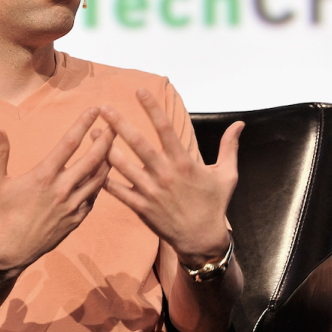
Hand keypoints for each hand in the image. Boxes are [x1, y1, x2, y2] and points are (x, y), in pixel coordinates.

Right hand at [0, 108, 114, 274]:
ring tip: (113, 145)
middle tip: (116, 123)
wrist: (8, 254)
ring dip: (108, 159)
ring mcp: (72, 206)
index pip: (69, 143)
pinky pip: (94, 197)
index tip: (94, 109)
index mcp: (43, 176)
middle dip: (107, 138)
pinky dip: (101, 183)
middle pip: (93, 158)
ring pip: (99, 178)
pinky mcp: (76, 220)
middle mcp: (62, 189)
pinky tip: (102, 174)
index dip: (83, 124)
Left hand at [100, 89, 243, 266]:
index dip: (152, 108)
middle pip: (138, 144)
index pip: (165, 129)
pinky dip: (104, 178)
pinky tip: (92, 165)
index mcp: (184, 163)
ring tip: (92, 131)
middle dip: (119, 124)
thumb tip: (240, 124)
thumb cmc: (214, 205)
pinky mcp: (141, 208)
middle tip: (103, 107)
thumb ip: (229, 147)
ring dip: (105, 147)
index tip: (139, 91)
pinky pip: (118, 191)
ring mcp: (151, 192)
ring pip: (123, 166)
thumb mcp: (227, 175)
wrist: (202, 240)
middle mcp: (165, 175)